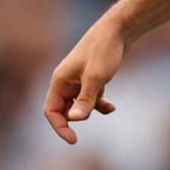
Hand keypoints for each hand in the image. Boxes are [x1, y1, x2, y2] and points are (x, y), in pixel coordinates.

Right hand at [43, 15, 126, 143]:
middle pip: (63, 109)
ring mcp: (78, 79)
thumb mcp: (96, 77)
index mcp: (59, 80)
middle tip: (92, 122)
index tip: (73, 140)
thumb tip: (75, 120)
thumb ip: (86, 99)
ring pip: (79, 104)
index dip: (59, 127)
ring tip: (107, 106)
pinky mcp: (91, 77)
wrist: (118, 29)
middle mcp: (65, 80)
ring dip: (91, 110)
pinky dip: (99, 103)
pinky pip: (90, 97)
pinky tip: (112, 107)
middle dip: (76, 119)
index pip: (51, 110)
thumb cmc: (105, 50)